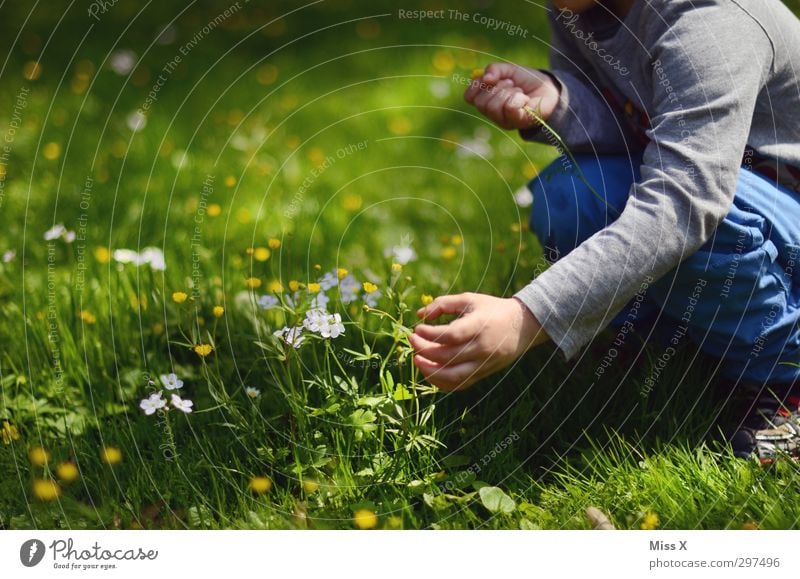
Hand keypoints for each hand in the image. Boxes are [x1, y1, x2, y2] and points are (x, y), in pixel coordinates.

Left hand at [409, 293, 549, 390]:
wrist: (522, 327)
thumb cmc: (492, 310)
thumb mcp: (470, 299)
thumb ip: (443, 304)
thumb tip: (420, 314)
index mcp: (479, 326)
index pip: (450, 335)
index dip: (429, 334)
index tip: (417, 328)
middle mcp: (481, 348)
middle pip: (447, 356)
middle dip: (424, 350)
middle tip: (412, 340)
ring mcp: (483, 364)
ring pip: (452, 376)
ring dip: (429, 370)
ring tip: (416, 359)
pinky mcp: (483, 374)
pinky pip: (459, 385)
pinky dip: (441, 382)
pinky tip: (429, 371)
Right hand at [464, 62, 560, 129]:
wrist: (548, 88)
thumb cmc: (526, 81)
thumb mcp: (508, 69)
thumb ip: (494, 69)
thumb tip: (485, 78)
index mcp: (486, 100)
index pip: (469, 97)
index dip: (476, 85)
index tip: (491, 78)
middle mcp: (492, 113)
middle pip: (480, 102)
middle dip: (497, 87)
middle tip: (510, 84)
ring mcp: (503, 120)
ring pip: (492, 106)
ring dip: (508, 92)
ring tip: (518, 91)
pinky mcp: (517, 122)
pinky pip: (509, 107)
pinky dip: (518, 98)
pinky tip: (524, 99)